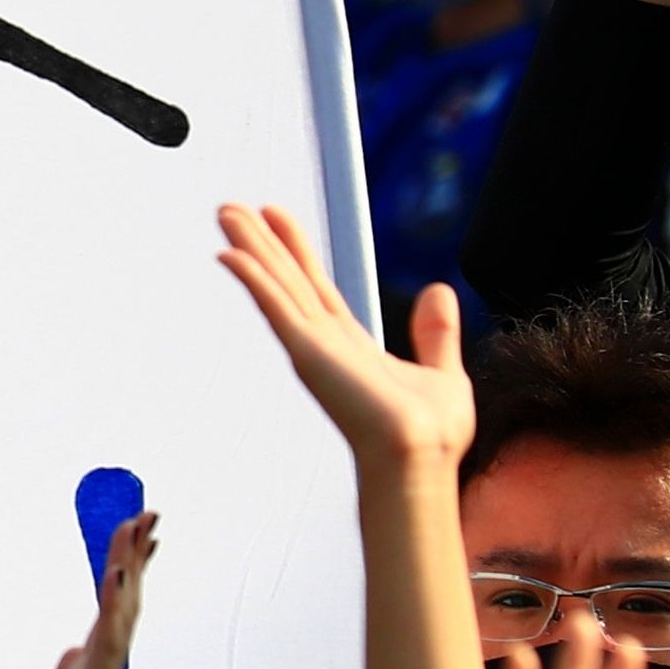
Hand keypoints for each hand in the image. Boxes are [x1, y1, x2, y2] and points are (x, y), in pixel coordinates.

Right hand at [213, 202, 475, 471]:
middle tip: (232, 209)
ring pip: (276, 283)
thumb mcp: (443, 372)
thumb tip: (439, 291)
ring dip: (250, 247)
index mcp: (351, 345)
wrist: (421, 459)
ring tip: (226, 213)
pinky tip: (231, 254)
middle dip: (261, 241)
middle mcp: (325, 342)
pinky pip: (276, 306)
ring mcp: (313, 346)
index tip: (276, 217)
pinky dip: (253, 279)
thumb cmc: (431, 437)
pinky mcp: (308, 353)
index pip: (315, 286)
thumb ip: (436, 333)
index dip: (295, 249)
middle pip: (286, 278)